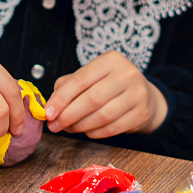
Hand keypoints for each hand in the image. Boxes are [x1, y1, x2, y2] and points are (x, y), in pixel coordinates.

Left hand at [44, 51, 166, 138]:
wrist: (144, 95)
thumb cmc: (110, 84)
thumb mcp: (91, 76)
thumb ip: (69, 85)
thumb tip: (50, 105)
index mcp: (110, 60)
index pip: (80, 80)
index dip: (61, 98)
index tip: (48, 113)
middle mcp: (127, 74)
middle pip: (91, 99)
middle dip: (68, 115)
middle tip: (55, 126)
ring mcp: (137, 94)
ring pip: (102, 116)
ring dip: (80, 126)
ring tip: (68, 128)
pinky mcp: (141, 113)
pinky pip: (112, 128)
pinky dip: (94, 133)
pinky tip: (86, 131)